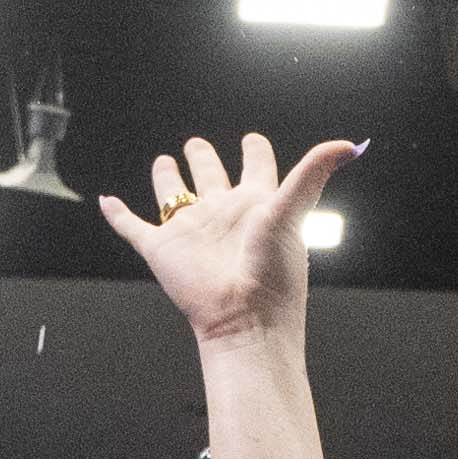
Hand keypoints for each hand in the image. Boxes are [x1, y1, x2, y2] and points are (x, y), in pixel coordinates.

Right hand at [98, 132, 364, 350]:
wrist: (244, 320)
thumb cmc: (273, 273)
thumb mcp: (293, 212)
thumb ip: (313, 174)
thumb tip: (350, 144)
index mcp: (255, 203)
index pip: (256, 166)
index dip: (254, 150)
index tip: (252, 139)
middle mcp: (222, 213)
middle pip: (210, 175)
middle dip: (203, 157)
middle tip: (198, 144)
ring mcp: (191, 231)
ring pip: (173, 196)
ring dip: (167, 177)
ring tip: (165, 161)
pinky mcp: (161, 249)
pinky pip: (133, 226)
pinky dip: (118, 215)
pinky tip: (107, 201)